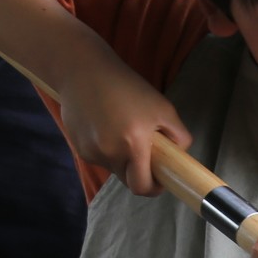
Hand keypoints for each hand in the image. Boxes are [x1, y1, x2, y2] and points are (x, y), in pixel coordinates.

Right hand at [54, 49, 190, 196]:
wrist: (83, 70)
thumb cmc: (126, 86)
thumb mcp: (162, 107)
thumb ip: (178, 134)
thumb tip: (181, 154)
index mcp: (132, 143)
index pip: (141, 186)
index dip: (153, 188)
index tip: (159, 180)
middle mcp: (108, 151)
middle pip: (127, 179)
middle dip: (138, 171)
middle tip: (145, 152)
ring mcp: (90, 150)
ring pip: (113, 167)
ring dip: (121, 158)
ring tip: (122, 130)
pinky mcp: (77, 146)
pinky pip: (98, 157)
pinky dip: (106, 149)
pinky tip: (105, 126)